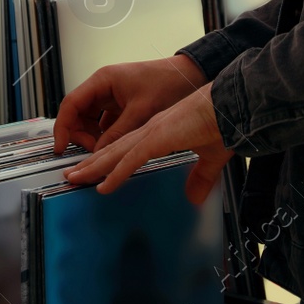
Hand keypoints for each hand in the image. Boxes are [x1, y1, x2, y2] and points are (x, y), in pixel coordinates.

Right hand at [52, 54, 206, 155]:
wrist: (190, 76)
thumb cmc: (167, 84)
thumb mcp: (141, 112)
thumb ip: (118, 133)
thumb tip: (100, 154)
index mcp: (102, 80)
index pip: (71, 104)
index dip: (63, 127)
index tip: (61, 147)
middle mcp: (102, 87)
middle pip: (78, 114)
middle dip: (81, 136)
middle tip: (94, 153)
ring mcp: (111, 96)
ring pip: (91, 121)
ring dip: (94, 138)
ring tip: (105, 152)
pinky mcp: (121, 105)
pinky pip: (105, 123)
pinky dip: (106, 136)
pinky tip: (115, 147)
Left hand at [61, 84, 233, 199]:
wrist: (231, 105)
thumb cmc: (223, 125)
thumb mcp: (210, 158)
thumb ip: (200, 178)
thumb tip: (194, 198)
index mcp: (160, 132)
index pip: (127, 149)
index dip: (109, 160)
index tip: (95, 171)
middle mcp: (151, 131)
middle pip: (114, 150)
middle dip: (91, 163)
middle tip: (72, 175)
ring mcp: (153, 133)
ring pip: (116, 154)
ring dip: (94, 168)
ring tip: (75, 178)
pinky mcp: (160, 138)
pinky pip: (133, 159)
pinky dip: (117, 173)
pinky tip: (103, 186)